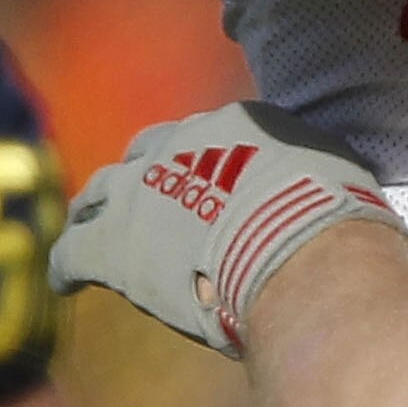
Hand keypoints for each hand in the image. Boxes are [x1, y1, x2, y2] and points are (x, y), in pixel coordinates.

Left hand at [50, 101, 407, 355]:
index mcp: (238, 124)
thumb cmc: (339, 225)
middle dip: (146, 181)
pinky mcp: (111, 243)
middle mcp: (180, 144)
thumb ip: (315, 177)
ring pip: (100, 195)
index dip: (207, 168)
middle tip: (151, 212)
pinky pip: (73, 251)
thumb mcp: (339, 178)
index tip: (212, 191)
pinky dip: (69, 266)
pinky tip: (68, 282)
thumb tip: (328, 189)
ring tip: (95, 236)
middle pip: (147, 155)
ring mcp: (138, 190)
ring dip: (98, 215)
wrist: (303, 257)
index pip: (210, 139)